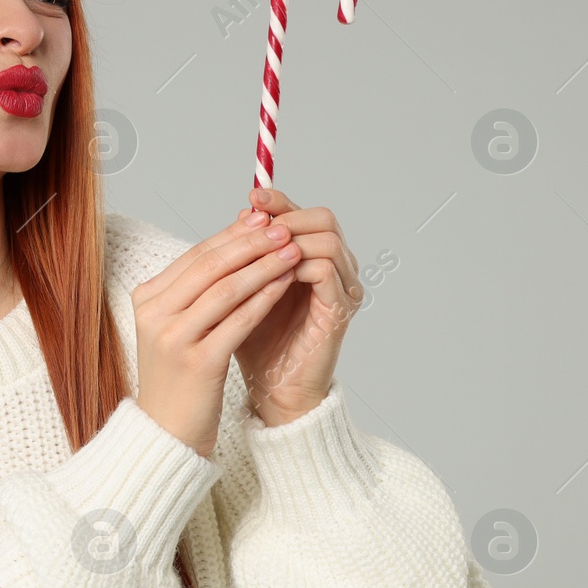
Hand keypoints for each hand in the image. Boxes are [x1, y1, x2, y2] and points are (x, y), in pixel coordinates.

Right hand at [131, 212, 302, 456]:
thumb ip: (200, 288)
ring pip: (227, 289)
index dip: (232, 234)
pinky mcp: (198, 362)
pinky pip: (239, 320)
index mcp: (147, 299)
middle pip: (210, 265)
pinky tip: (287, 283)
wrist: (166, 433)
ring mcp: (174, 339)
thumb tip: (236, 240)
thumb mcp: (179, 327)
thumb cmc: (180, 378)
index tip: (262, 218)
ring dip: (264, 265)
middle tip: (283, 226)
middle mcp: (155, 315)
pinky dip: (265, 297)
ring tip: (292, 249)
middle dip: (251, 242)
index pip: (196, 256)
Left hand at [234, 187, 362, 425]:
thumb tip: (244, 211)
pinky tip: (270, 273)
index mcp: (315, 260)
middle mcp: (337, 270)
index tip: (251, 198)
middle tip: (257, 221)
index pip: (305, 214)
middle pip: (324, 218)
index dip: (280, 201)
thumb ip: (249, 253)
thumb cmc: (256, 341)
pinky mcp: (340, 309)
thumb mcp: (245, 288)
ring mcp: (343, 289)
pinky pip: (324, 271)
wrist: (271, 389)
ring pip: (327, 239)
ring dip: (291, 238)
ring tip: (260, 247)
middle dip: (288, 215)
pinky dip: (296, 265)